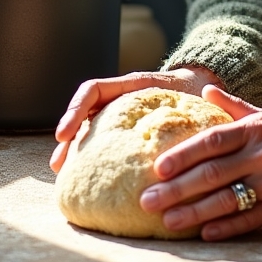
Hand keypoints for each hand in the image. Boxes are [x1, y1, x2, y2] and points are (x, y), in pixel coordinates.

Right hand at [49, 66, 222, 172]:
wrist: (203, 88)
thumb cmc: (196, 92)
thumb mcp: (189, 95)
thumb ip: (183, 106)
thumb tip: (186, 130)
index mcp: (133, 85)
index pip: (95, 89)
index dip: (76, 110)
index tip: (65, 134)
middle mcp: (122, 99)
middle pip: (85, 112)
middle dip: (69, 136)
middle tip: (59, 163)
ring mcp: (121, 114)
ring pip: (91, 127)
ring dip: (76, 148)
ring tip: (65, 173)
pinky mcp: (126, 130)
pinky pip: (103, 139)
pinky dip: (93, 155)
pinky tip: (90, 177)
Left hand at [139, 85, 261, 240]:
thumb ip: (233, 106)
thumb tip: (205, 89)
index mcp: (255, 129)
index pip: (212, 140)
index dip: (183, 154)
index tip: (157, 167)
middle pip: (212, 173)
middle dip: (176, 188)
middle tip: (147, 200)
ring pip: (226, 199)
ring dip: (193, 212)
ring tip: (167, 220)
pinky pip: (249, 220)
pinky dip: (226, 227)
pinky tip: (204, 233)